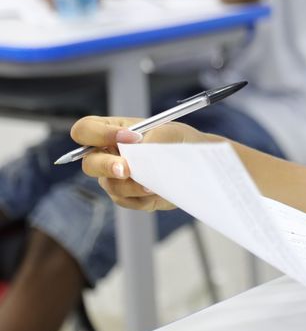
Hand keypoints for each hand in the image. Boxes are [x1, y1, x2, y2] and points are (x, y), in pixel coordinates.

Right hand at [71, 116, 208, 210]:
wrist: (195, 164)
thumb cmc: (178, 141)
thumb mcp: (170, 131)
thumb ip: (152, 137)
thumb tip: (139, 151)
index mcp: (112, 131)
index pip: (85, 130)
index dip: (99, 134)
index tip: (129, 138)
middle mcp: (107, 154)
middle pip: (88, 163)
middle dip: (107, 166)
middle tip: (126, 169)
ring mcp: (114, 177)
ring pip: (110, 185)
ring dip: (132, 184)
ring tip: (154, 182)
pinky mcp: (126, 196)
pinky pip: (125, 200)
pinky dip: (142, 197)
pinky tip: (157, 190)